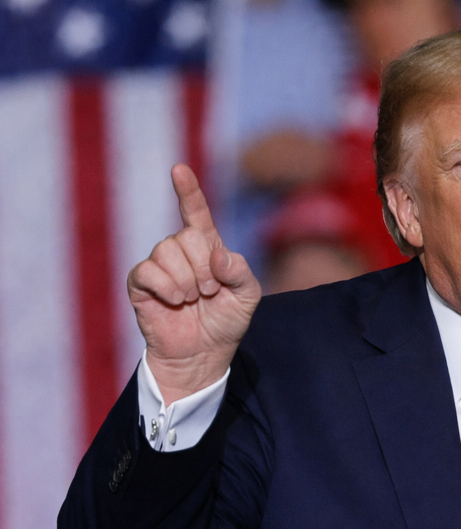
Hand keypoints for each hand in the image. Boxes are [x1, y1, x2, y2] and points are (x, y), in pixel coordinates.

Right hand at [128, 164, 260, 403]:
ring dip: (186, 280)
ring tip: (192, 299)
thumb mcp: (247, 296)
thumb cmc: (226, 322)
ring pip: (166, 251)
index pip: (195, 213)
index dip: (188, 191)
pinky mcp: (141, 284)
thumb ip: (240, 271)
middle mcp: (180, 252)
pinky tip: (175, 301)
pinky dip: (167, 287)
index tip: (178, 169)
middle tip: (209, 292)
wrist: (204, 354)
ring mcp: (159, 266)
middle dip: (203, 267)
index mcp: (207, 248)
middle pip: (186, 236)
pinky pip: (148, 271)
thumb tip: (216, 255)